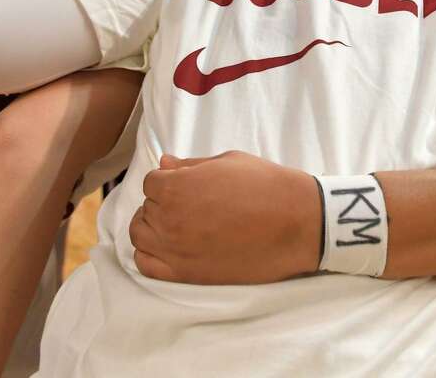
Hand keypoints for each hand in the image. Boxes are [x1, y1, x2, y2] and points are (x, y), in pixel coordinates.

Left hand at [129, 151, 320, 283]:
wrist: (295, 221)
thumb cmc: (265, 185)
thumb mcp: (227, 162)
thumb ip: (190, 165)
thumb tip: (164, 163)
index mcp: (176, 186)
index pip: (152, 182)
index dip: (169, 181)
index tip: (188, 186)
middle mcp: (169, 218)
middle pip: (146, 208)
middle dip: (163, 203)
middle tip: (190, 204)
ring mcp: (175, 248)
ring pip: (140, 236)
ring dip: (152, 227)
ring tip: (178, 224)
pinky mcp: (186, 273)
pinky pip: (147, 266)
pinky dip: (150, 255)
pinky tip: (168, 247)